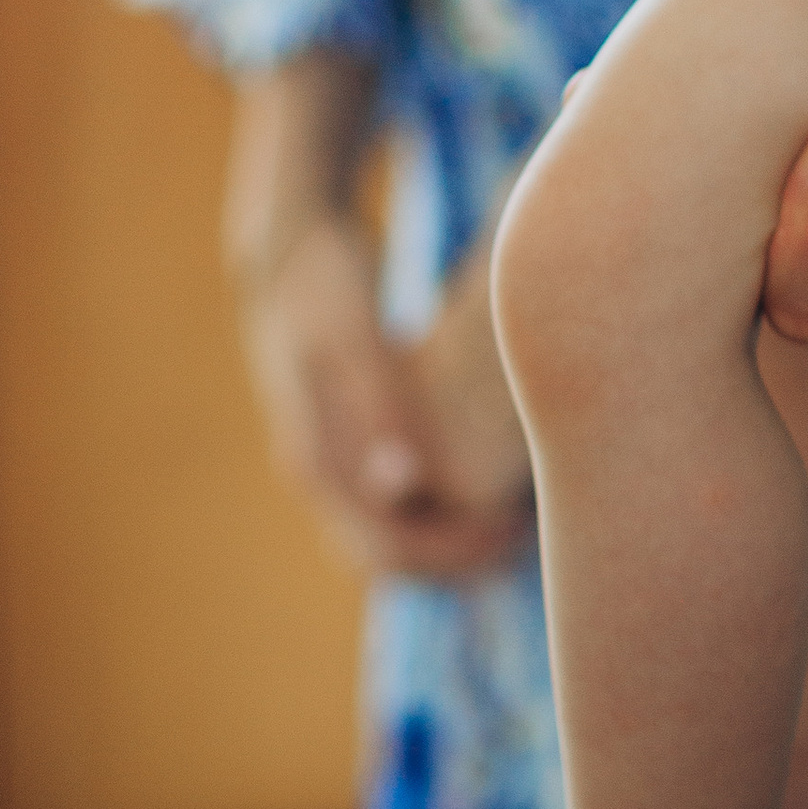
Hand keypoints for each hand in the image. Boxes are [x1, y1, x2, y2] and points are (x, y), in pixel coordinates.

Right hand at [236, 212, 530, 581]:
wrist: (283, 249)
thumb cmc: (324, 285)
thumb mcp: (352, 338)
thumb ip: (377, 408)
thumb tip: (401, 486)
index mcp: (317, 462)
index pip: (385, 549)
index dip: (451, 555)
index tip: (511, 532)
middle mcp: (320, 474)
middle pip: (388, 554)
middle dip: (456, 558)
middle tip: (524, 534)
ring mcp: (331, 459)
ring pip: (389, 532)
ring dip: (446, 539)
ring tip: (512, 518)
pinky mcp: (348, 437)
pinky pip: (392, 500)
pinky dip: (435, 507)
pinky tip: (482, 485)